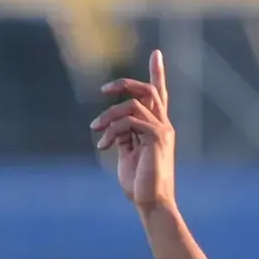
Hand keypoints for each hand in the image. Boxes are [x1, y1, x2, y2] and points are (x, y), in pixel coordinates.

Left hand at [93, 49, 174, 214]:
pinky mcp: (156, 137)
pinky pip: (129, 121)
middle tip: (103, 90)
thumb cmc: (140, 185)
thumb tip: (113, 125)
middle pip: (148, 90)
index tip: (156, 54)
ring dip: (109, 115)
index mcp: (157, 128)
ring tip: (95, 129)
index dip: (157, 74)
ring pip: (133, 104)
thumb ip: (124, 136)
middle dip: (125, 84)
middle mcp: (163, 125)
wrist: (152, 204)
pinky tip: (103, 145)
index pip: (158, 96)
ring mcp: (162, 130)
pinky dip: (112, 130)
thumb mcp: (128, 155)